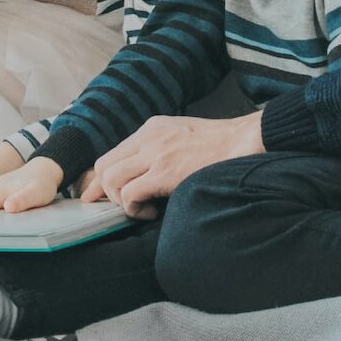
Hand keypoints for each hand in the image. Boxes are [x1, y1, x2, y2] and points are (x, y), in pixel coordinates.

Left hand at [81, 112, 263, 217]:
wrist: (244, 141)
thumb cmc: (220, 145)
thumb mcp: (182, 135)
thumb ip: (160, 147)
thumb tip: (142, 172)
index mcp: (151, 128)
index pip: (112, 153)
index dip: (100, 178)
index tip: (95, 196)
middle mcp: (148, 138)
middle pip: (103, 166)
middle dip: (104, 192)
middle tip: (121, 207)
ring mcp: (155, 154)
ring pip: (110, 180)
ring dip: (121, 201)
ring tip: (143, 208)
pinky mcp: (164, 172)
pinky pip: (129, 194)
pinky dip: (134, 209)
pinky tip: (152, 212)